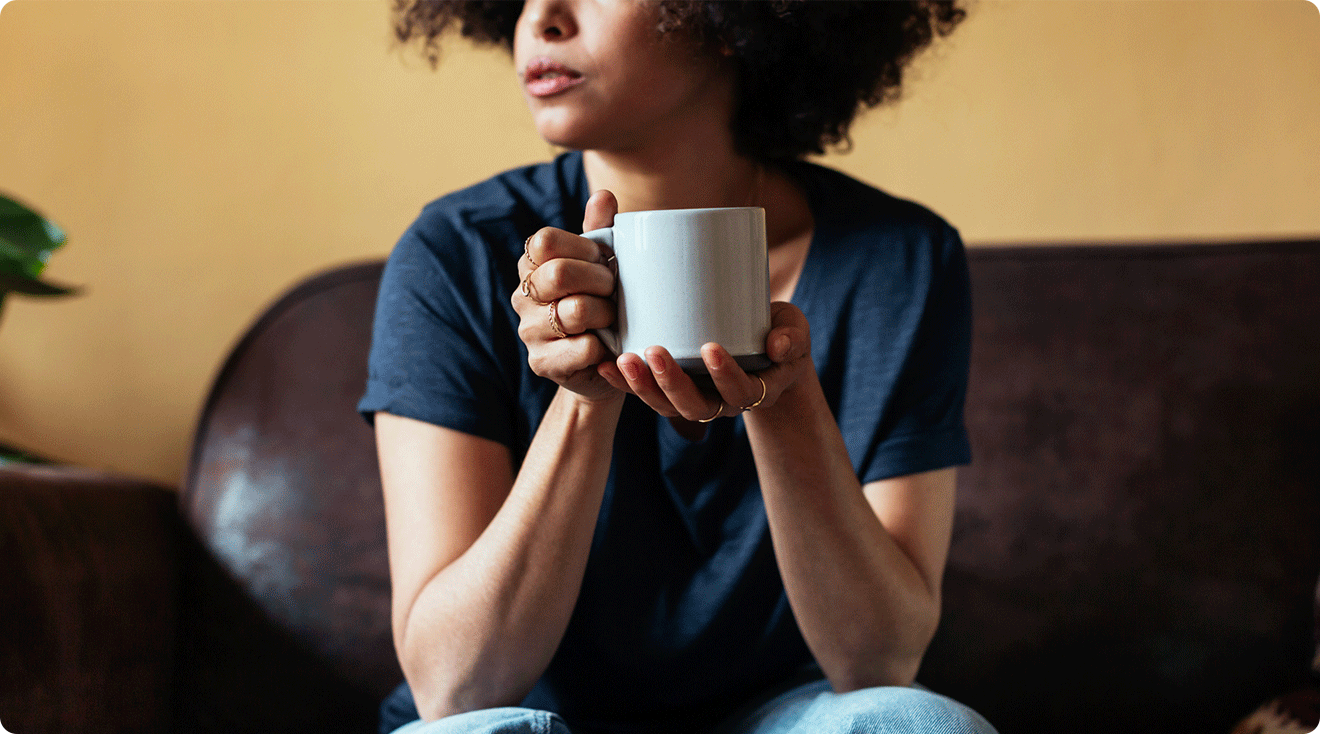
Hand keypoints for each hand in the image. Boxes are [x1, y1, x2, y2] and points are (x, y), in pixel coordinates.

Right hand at [512, 190, 621, 402]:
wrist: (605, 361)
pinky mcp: (543, 364)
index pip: (545, 241)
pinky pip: (584, 348)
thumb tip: (604, 196)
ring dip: (606, 314)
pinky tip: (608, 345)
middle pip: (559, 273)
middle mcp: (522, 296)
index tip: (603, 259)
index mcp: (531, 264)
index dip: (583, 248)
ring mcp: (529, 332)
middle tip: (614, 290)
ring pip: (575, 311)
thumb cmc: (601, 302)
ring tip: (613, 318)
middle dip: (599, 280)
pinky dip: (606, 346)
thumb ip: (599, 229)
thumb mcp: (600, 263)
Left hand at [597, 301, 811, 421]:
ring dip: (642, 386)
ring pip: (666, 406)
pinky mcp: (672, 390)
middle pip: (695, 406)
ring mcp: (695, 398)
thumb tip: (779, 345)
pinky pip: (646, 394)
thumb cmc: (780, 334)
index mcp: (755, 390)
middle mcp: (722, 403)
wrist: (766, 350)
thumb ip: (792, 337)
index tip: (712, 348)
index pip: (741, 393)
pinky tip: (604, 365)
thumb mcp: (795, 331)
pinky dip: (624, 383)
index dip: (725, 376)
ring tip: (623, 360)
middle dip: (673, 382)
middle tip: (655, 351)